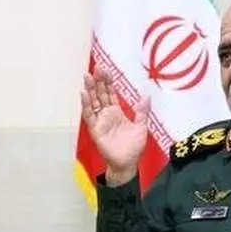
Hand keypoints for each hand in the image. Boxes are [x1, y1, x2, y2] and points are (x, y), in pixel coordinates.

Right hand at [80, 67, 150, 184]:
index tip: (106, 70)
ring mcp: (100, 121)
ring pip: (93, 102)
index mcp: (117, 112)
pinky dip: (86, 105)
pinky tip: (84, 94)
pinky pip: (89, 116)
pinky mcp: (95, 130)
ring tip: (88, 77)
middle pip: (100, 94)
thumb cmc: (133, 147)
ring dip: (90, 90)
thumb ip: (142, 112)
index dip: (108, 82)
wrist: (127, 163)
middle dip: (98, 81)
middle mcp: (107, 115)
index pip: (110, 93)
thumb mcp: (141, 127)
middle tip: (96, 68)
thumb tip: (146, 95)